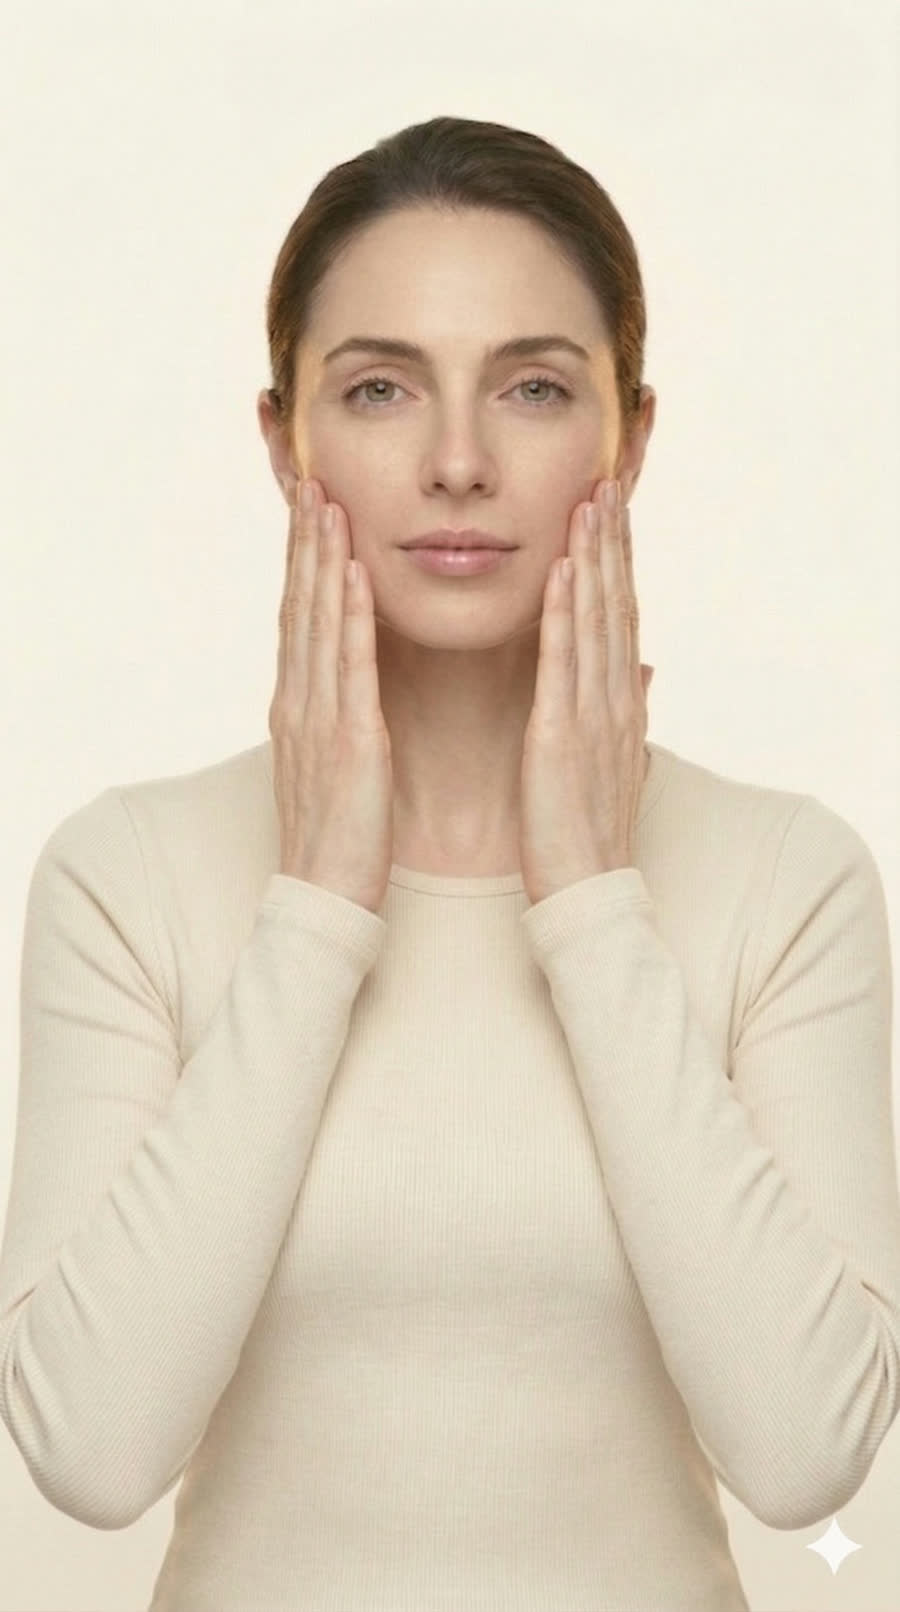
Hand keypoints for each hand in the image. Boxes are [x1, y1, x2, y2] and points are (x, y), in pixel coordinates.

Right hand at [268, 480, 393, 914]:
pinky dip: (344, 617)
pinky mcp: (344, 743)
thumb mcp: (339, 762)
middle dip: (306, 541)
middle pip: (299, 606)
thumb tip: (352, 683)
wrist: (327, 899)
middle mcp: (300, 702)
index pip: (301, 617)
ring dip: (320, 560)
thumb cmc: (342, 837)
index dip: (305, 559)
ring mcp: (316, 719)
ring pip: (314, 623)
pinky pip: (344, 669)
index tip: (315, 508)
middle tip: (312, 478)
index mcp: (302, 706)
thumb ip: (343, 715)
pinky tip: (350, 576)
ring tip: (326, 502)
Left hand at [519, 479, 653, 905]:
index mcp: (618, 704)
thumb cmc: (587, 831)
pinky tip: (561, 573)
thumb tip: (645, 668)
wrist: (586, 890)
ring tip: (589, 504)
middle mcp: (613, 699)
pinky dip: (565, 615)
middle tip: (605, 481)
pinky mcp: (561, 735)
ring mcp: (592, 715)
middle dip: (611, 542)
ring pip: (595, 621)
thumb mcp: (614, 760)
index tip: (611, 512)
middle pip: (615, 605)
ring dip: (592, 558)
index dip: (617, 562)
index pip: (619, 617)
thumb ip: (626, 708)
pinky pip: (565, 664)